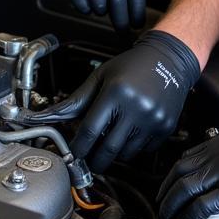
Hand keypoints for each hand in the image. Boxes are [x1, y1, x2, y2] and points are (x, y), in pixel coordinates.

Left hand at [24, 30, 199, 171]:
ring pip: (125, 154)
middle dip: (94, 160)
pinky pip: (143, 151)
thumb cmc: (133, 65)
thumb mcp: (101, 76)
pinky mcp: (165, 127)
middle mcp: (136, 107)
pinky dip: (133, 147)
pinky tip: (131, 131)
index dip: (78, 147)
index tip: (74, 153)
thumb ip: (77, 100)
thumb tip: (49, 116)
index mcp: (116, 92)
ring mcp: (153, 119)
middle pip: (108, 150)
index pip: (90, 131)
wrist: (169, 58)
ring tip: (112, 138)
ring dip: (114, 154)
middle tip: (89, 157)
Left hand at [158, 121, 218, 218]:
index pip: (189, 156)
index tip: (170, 186)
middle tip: (161, 205)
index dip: (174, 174)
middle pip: (180, 170)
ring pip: (186, 187)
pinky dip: (189, 215)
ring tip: (168, 217)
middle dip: (166, 190)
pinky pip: (202, 205)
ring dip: (172, 204)